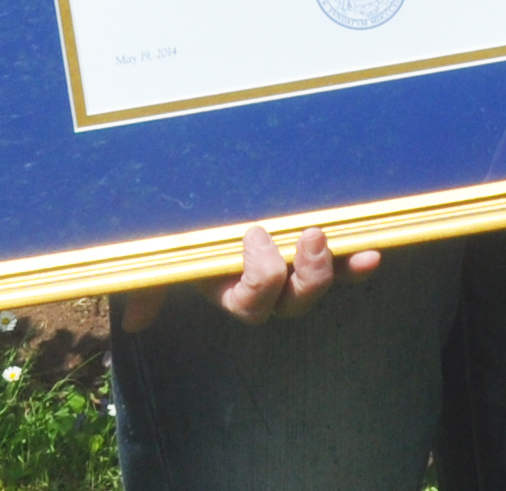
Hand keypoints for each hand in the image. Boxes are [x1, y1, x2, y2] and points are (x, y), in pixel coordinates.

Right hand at [115, 223, 377, 330]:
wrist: (206, 181)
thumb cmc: (183, 219)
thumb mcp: (165, 249)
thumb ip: (149, 282)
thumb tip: (133, 325)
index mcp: (230, 288)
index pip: (252, 305)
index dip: (260, 279)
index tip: (254, 233)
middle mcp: (267, 285)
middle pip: (293, 304)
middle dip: (306, 278)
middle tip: (308, 235)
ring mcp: (293, 266)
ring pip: (318, 287)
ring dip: (331, 268)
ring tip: (326, 234)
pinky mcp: (317, 247)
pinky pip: (343, 265)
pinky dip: (357, 265)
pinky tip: (371, 256)